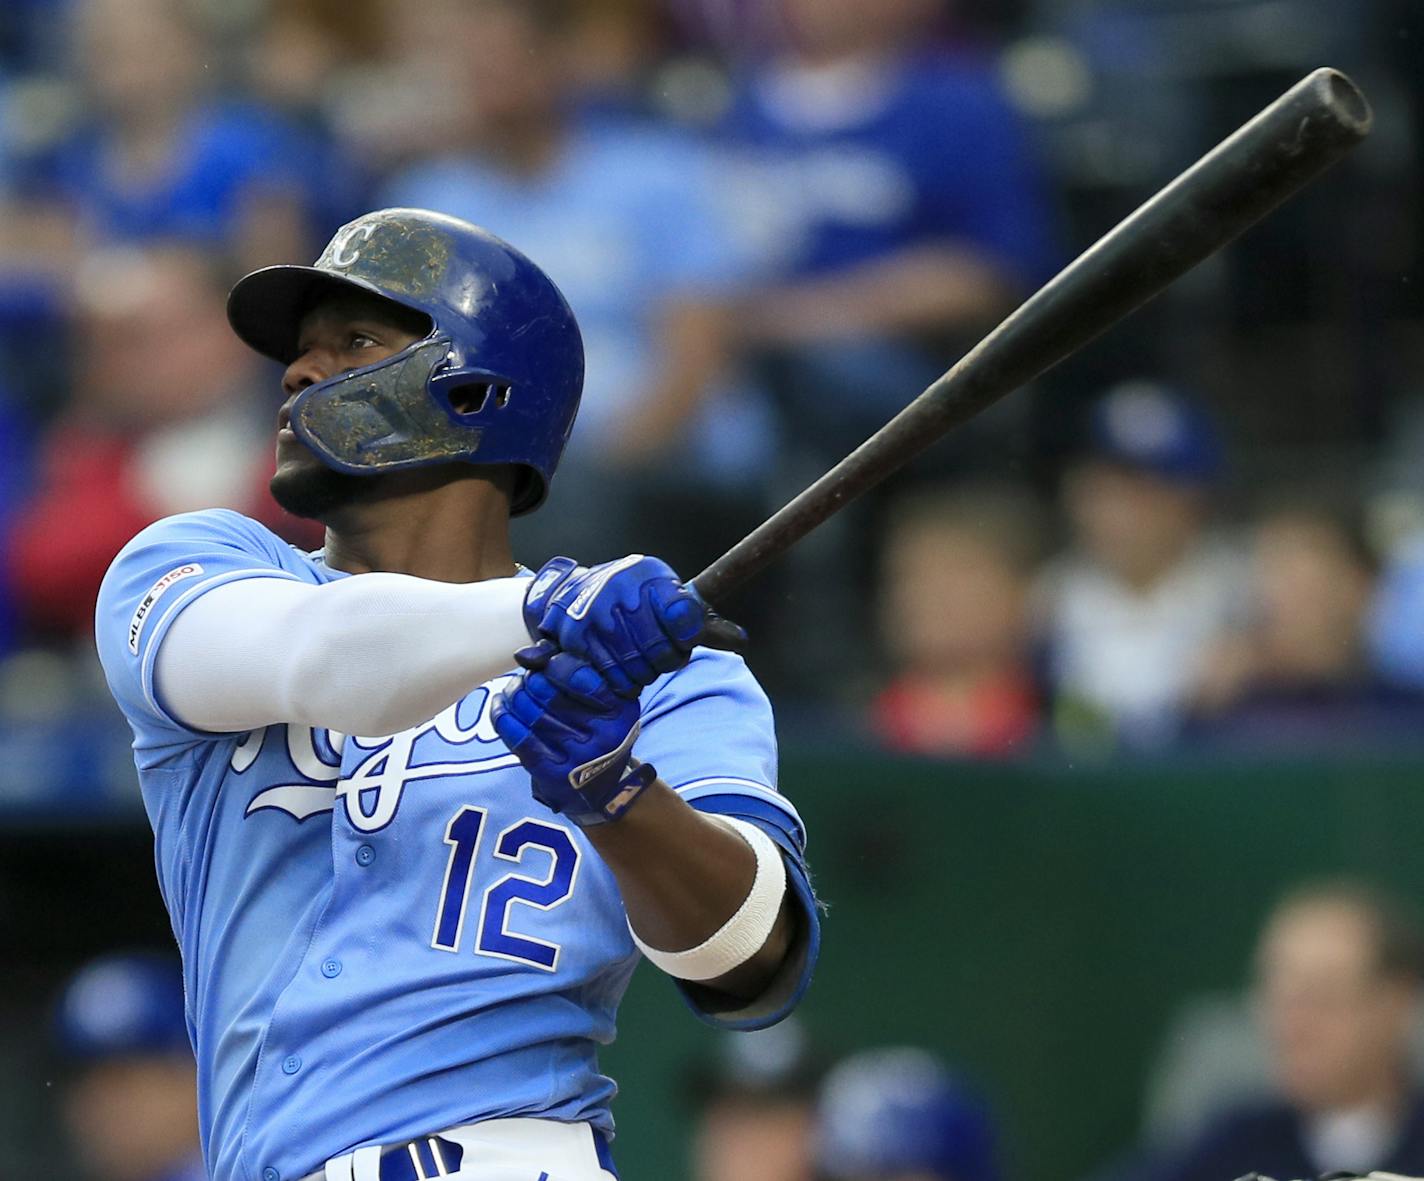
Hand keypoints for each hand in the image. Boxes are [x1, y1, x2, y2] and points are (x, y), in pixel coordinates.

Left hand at [491, 647, 656, 825]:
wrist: (599, 788)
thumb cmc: (596, 731)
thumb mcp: (602, 701)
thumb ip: (573, 670)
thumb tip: (525, 655)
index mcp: (620, 710)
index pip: (578, 675)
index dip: (553, 664)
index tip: (546, 665)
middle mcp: (604, 736)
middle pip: (548, 692)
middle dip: (530, 679)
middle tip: (527, 679)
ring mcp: (579, 759)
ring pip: (530, 713)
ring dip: (514, 696)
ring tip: (513, 691)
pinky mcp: (554, 775)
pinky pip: (518, 738)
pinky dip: (502, 717)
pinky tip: (500, 706)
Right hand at [522, 554, 745, 697]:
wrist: (579, 592)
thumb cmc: (639, 601)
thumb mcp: (669, 600)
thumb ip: (702, 621)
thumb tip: (740, 640)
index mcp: (650, 575)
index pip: (685, 617)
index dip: (689, 638)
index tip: (684, 639)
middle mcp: (620, 588)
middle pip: (663, 652)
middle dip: (668, 660)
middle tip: (662, 655)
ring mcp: (596, 614)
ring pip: (640, 670)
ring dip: (647, 674)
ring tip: (642, 661)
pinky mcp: (577, 638)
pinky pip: (615, 679)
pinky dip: (625, 683)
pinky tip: (624, 670)